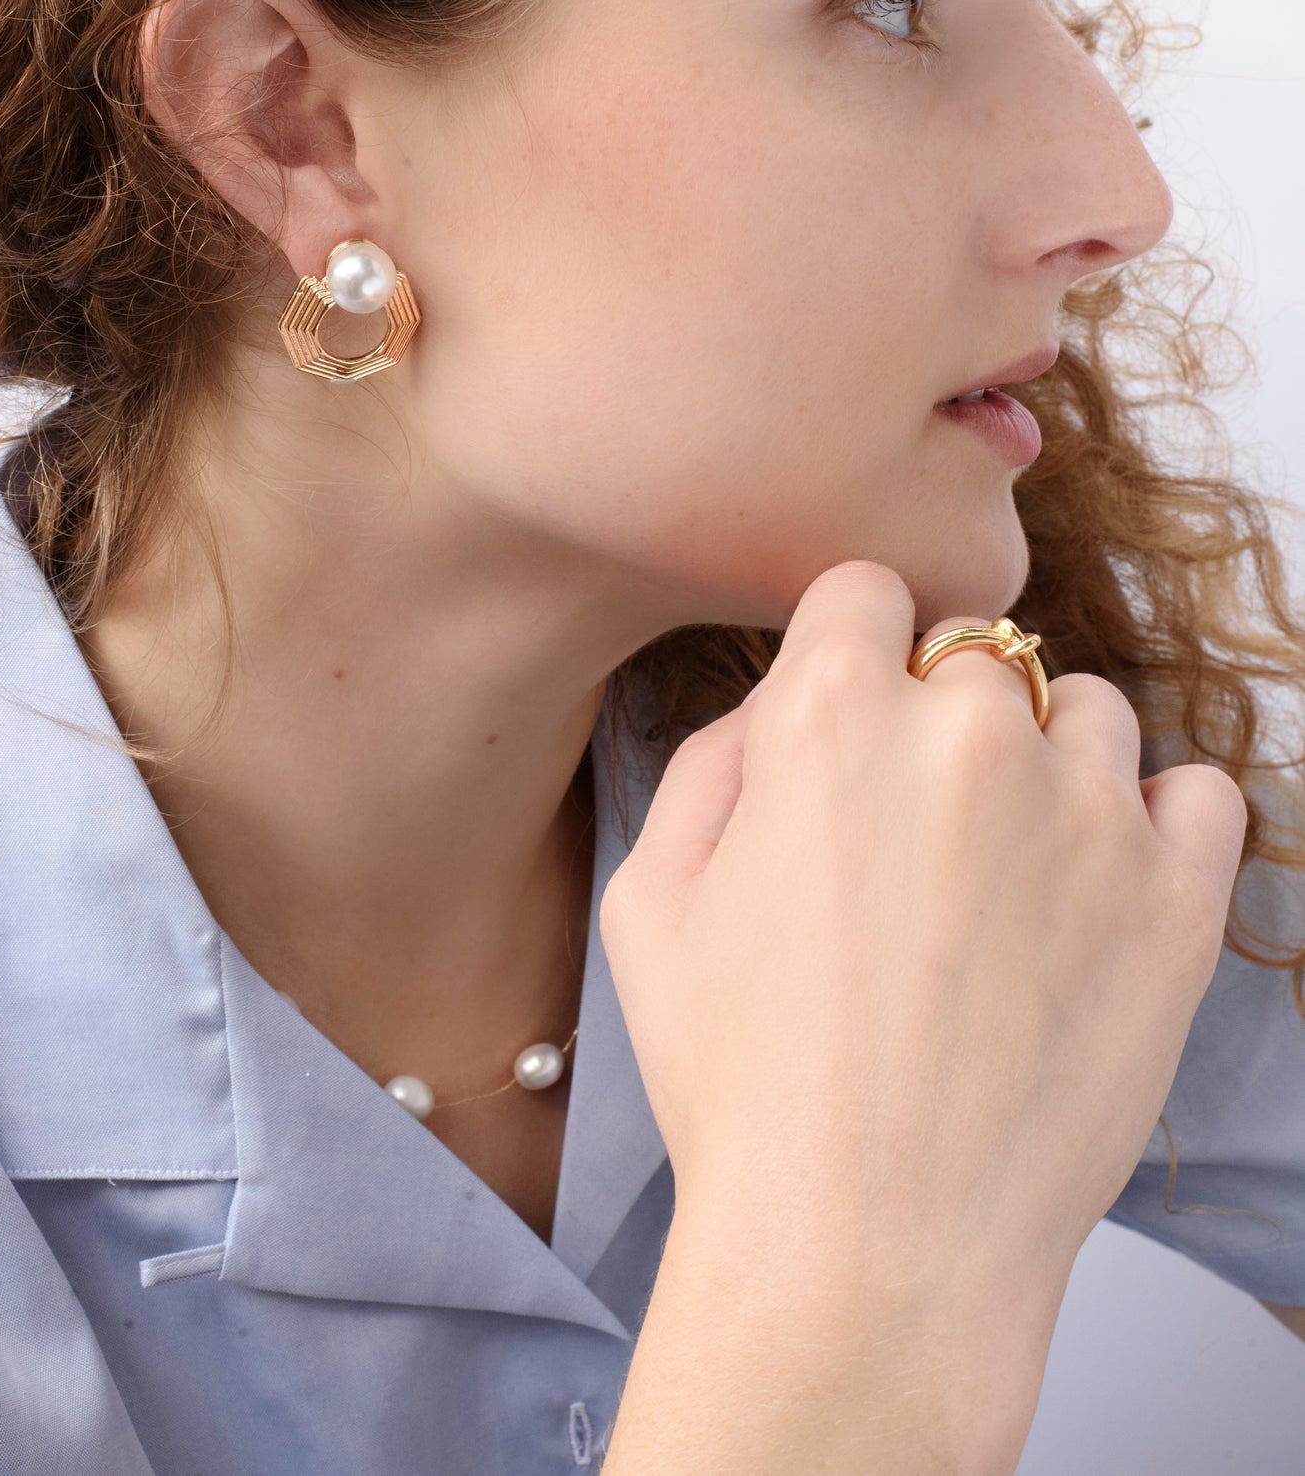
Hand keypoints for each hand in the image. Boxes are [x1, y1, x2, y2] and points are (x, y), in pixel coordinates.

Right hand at [601, 559, 1246, 1350]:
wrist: (866, 1252)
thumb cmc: (745, 1090)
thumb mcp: (649, 904)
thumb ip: (710, 762)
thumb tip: (778, 709)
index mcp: (834, 714)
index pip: (867, 592)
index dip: (854, 658)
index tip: (859, 730)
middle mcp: (969, 731)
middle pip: (977, 656)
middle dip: (945, 727)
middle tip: (920, 847)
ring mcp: (1086, 807)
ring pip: (1086, 713)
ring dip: (1050, 770)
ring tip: (1008, 889)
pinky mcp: (1176, 894)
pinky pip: (1196, 791)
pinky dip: (1155, 827)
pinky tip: (1096, 898)